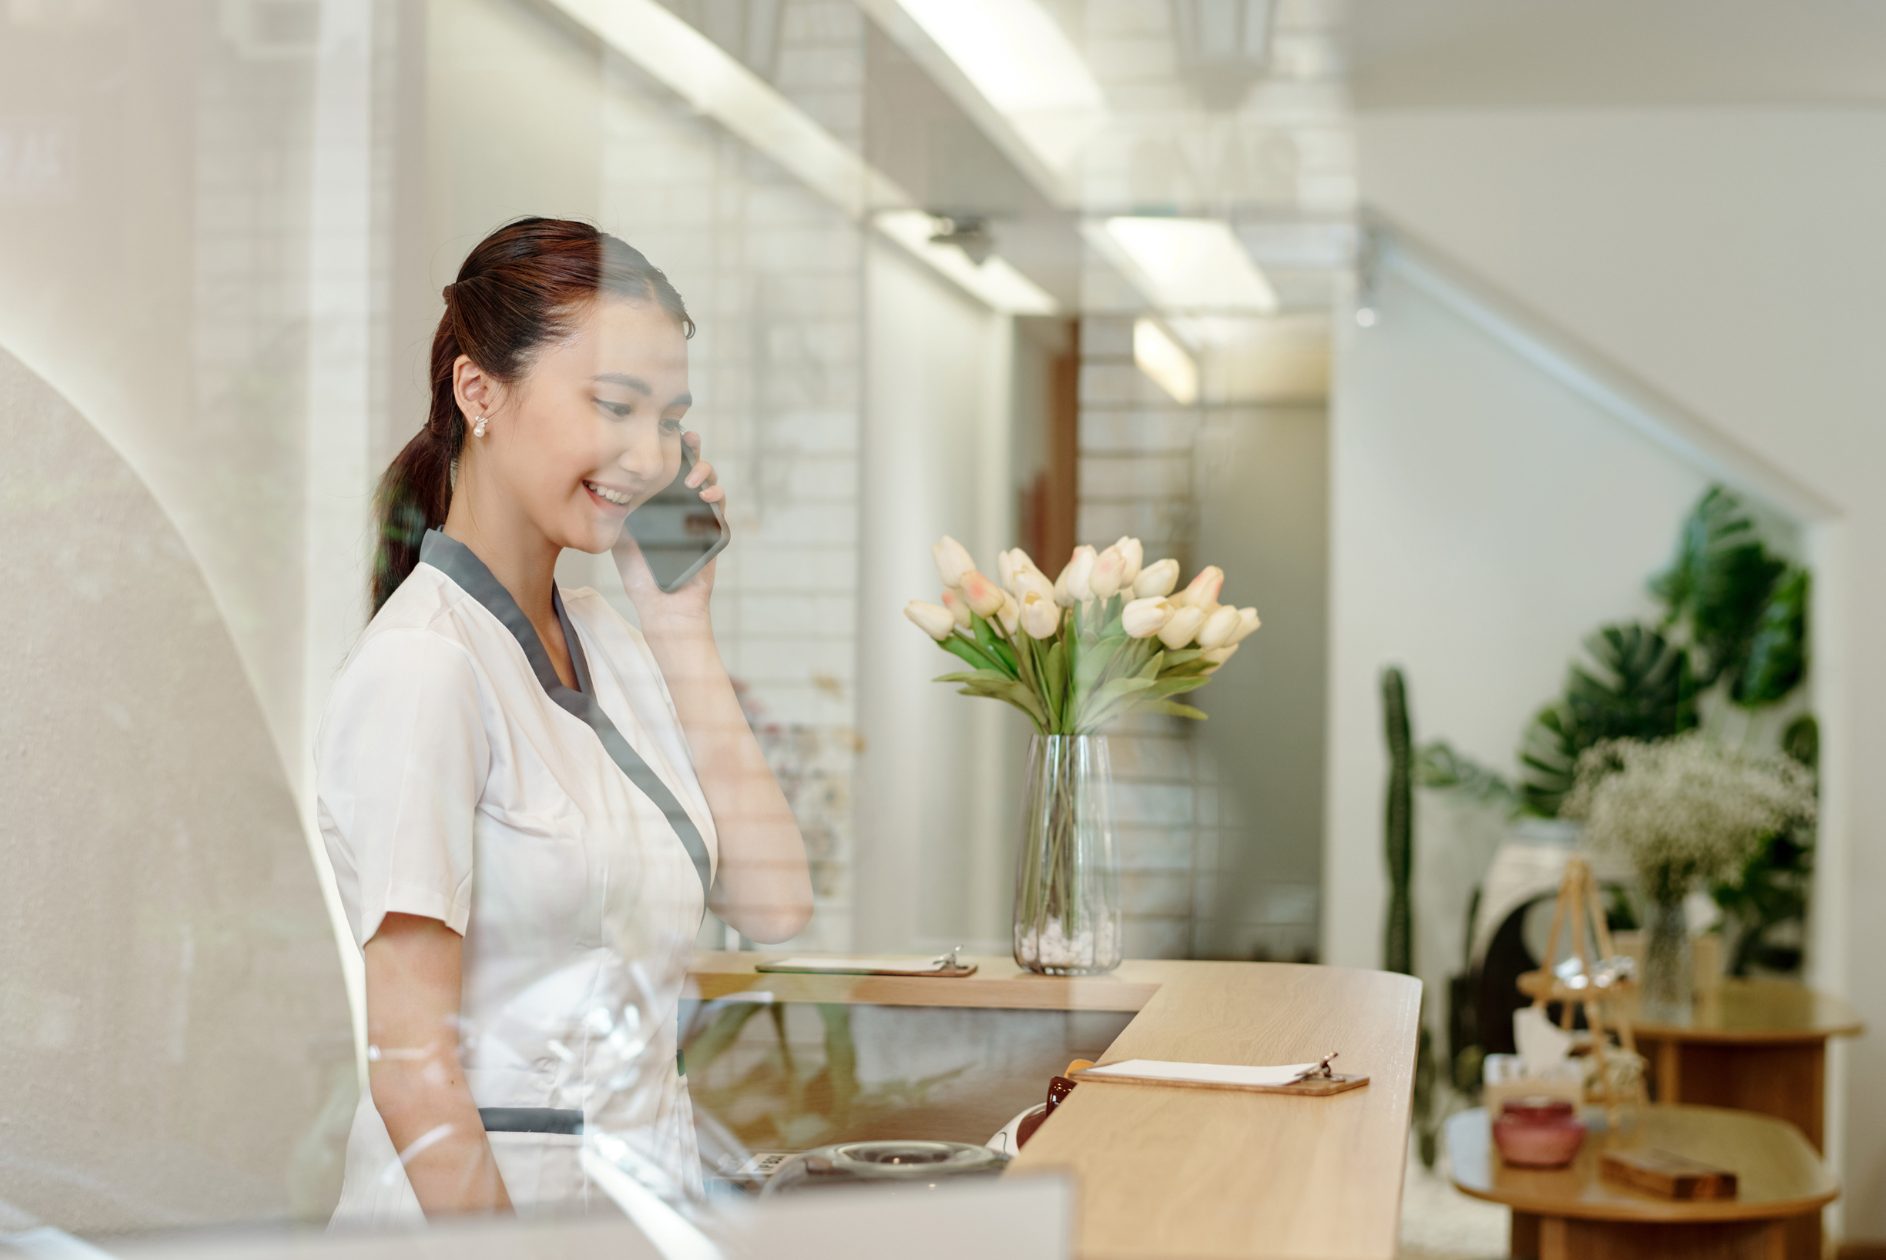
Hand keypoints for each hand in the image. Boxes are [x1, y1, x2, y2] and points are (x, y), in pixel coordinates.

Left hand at [612, 431, 725, 632]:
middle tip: (688, 441)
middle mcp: (681, 504)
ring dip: (705, 473)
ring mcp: (699, 516)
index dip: (669, 447)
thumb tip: (606, 479)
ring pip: (710, 483)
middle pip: (692, 467)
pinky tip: (706, 496)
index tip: (665, 431)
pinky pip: (720, 508)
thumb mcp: (622, 534)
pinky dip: (717, 496)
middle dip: (693, 449)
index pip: (666, 467)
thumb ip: (617, 509)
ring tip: (693, 479)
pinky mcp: (714, 531)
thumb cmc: (641, 573)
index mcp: (659, 501)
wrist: (663, 605)